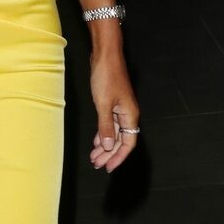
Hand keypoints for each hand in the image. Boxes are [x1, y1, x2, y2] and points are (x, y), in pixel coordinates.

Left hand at [88, 57, 139, 173]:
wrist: (105, 55)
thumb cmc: (106, 76)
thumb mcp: (103, 104)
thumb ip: (106, 126)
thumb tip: (109, 147)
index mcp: (130, 115)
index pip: (128, 143)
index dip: (118, 157)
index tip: (108, 168)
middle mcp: (128, 114)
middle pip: (121, 140)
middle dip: (109, 154)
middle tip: (97, 165)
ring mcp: (120, 109)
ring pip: (114, 133)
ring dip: (105, 146)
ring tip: (94, 157)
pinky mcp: (112, 104)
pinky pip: (109, 125)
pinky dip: (103, 134)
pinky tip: (96, 142)